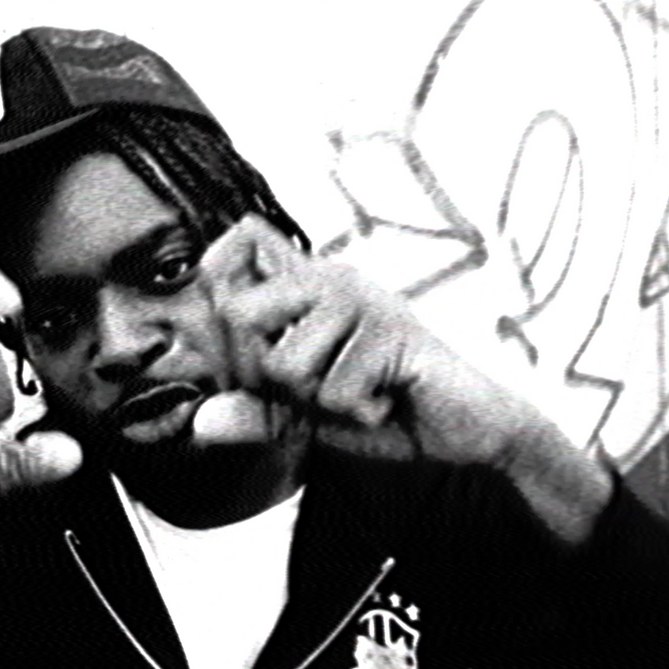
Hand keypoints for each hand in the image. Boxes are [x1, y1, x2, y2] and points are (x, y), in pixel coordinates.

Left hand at [192, 215, 531, 469]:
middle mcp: (331, 278)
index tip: (241, 338)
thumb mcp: (309, 417)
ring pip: (285, 363)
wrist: (468, 428)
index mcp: (307, 285)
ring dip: (321, 400)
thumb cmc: (387, 409)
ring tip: (363, 390)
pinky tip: (389, 397)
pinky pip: (333, 390)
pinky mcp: (390, 328)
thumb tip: (201, 422)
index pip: (239, 240)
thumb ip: (259, 414)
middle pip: (238, 314)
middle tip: (317, 387)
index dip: (217, 279)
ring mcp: (362, 298)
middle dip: (265, 375)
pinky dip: (359, 412)